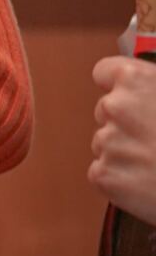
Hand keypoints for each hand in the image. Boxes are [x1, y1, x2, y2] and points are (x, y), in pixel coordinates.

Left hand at [91, 54, 155, 219]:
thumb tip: (150, 91)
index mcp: (135, 79)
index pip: (105, 73)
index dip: (123, 89)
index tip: (133, 100)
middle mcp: (115, 106)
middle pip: (107, 111)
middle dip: (127, 124)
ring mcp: (107, 141)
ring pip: (106, 143)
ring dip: (125, 153)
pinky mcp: (105, 174)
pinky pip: (104, 172)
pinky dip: (122, 180)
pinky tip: (149, 182)